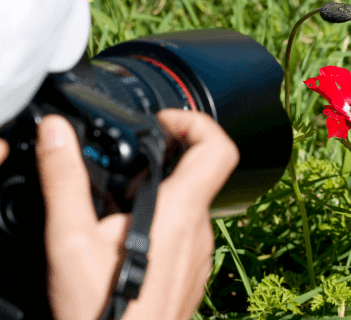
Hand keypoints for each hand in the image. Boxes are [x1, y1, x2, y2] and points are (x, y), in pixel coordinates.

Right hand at [35, 109, 238, 319]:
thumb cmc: (103, 311)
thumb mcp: (72, 240)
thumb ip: (65, 180)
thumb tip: (58, 134)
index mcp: (179, 211)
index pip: (218, 147)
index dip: (196, 122)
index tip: (164, 123)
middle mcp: (199, 230)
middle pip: (199, 173)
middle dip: (162, 163)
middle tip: (126, 173)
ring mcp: (200, 253)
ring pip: (190, 204)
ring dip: (160, 197)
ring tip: (119, 212)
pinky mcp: (194, 270)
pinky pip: (186, 233)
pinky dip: (163, 224)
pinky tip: (130, 243)